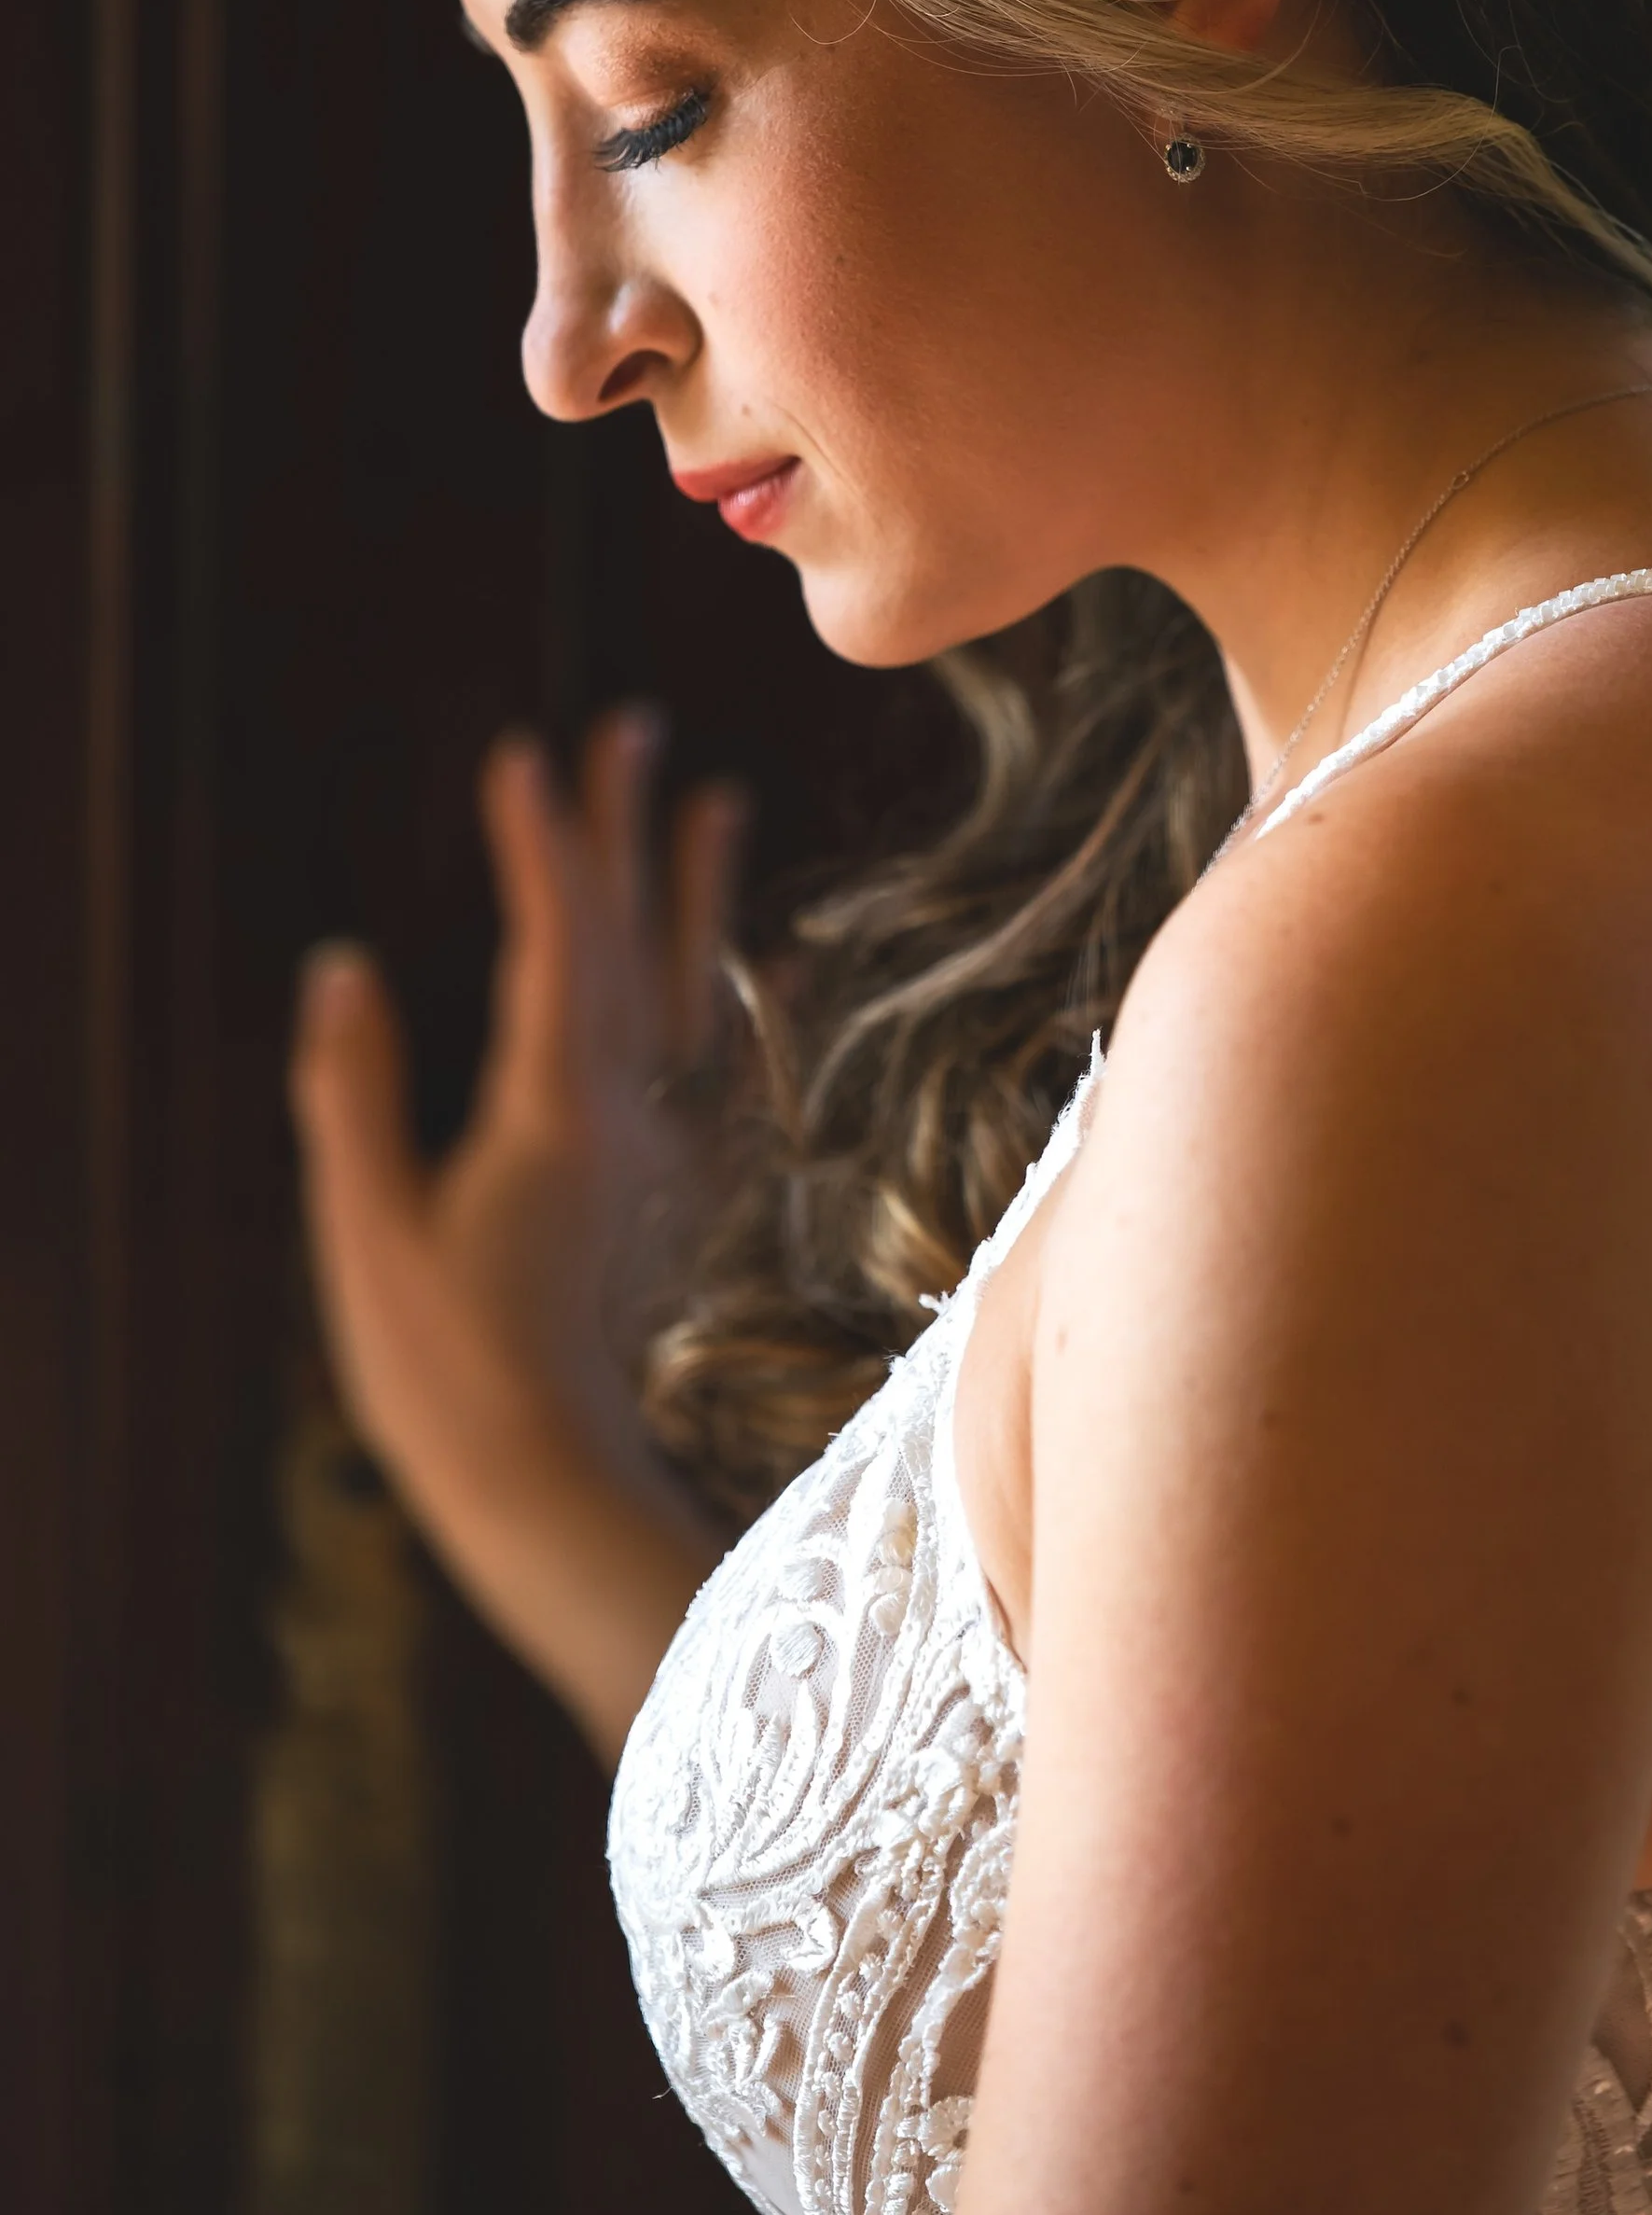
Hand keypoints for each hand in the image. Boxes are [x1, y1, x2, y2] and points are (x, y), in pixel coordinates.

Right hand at [290, 712, 746, 1759]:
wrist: (551, 1487)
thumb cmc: (444, 1370)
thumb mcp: (372, 1233)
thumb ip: (356, 1095)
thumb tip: (343, 970)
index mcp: (555, 1111)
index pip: (552, 940)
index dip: (540, 841)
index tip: (527, 752)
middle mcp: (630, 1114)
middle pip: (630, 938)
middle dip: (621, 827)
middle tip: (627, 727)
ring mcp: (663, 1152)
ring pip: (688, 986)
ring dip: (696, 889)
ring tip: (715, 802)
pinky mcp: (674, 1192)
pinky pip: (713, 1059)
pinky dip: (727, 990)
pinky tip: (745, 960)